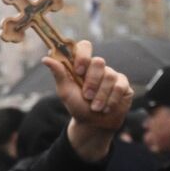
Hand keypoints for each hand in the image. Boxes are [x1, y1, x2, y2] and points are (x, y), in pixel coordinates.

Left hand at [46, 39, 131, 162]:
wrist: (93, 124)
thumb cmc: (77, 105)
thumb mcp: (65, 91)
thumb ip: (58, 74)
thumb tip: (46, 58)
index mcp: (82, 65)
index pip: (85, 46)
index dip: (83, 56)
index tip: (79, 71)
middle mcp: (97, 67)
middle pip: (99, 62)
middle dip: (92, 82)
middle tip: (86, 96)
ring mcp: (112, 74)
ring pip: (110, 76)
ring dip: (100, 96)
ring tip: (95, 107)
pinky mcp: (123, 84)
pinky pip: (120, 86)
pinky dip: (111, 100)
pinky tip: (106, 108)